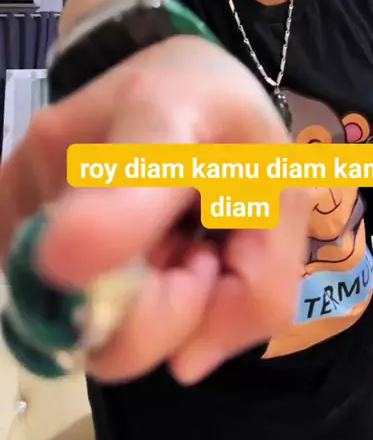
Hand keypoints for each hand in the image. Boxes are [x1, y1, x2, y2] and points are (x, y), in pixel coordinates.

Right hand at [0, 35, 309, 384]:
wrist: (167, 73)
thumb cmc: (227, 124)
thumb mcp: (279, 192)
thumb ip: (258, 284)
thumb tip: (183, 365)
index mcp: (161, 116)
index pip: (124, 177)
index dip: (110, 230)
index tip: (147, 265)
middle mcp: (70, 143)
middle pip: (97, 306)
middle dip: (166, 309)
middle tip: (197, 249)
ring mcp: (26, 176)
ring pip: (75, 312)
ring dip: (135, 297)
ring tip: (164, 235)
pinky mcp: (5, 202)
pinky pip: (51, 295)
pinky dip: (98, 287)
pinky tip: (130, 236)